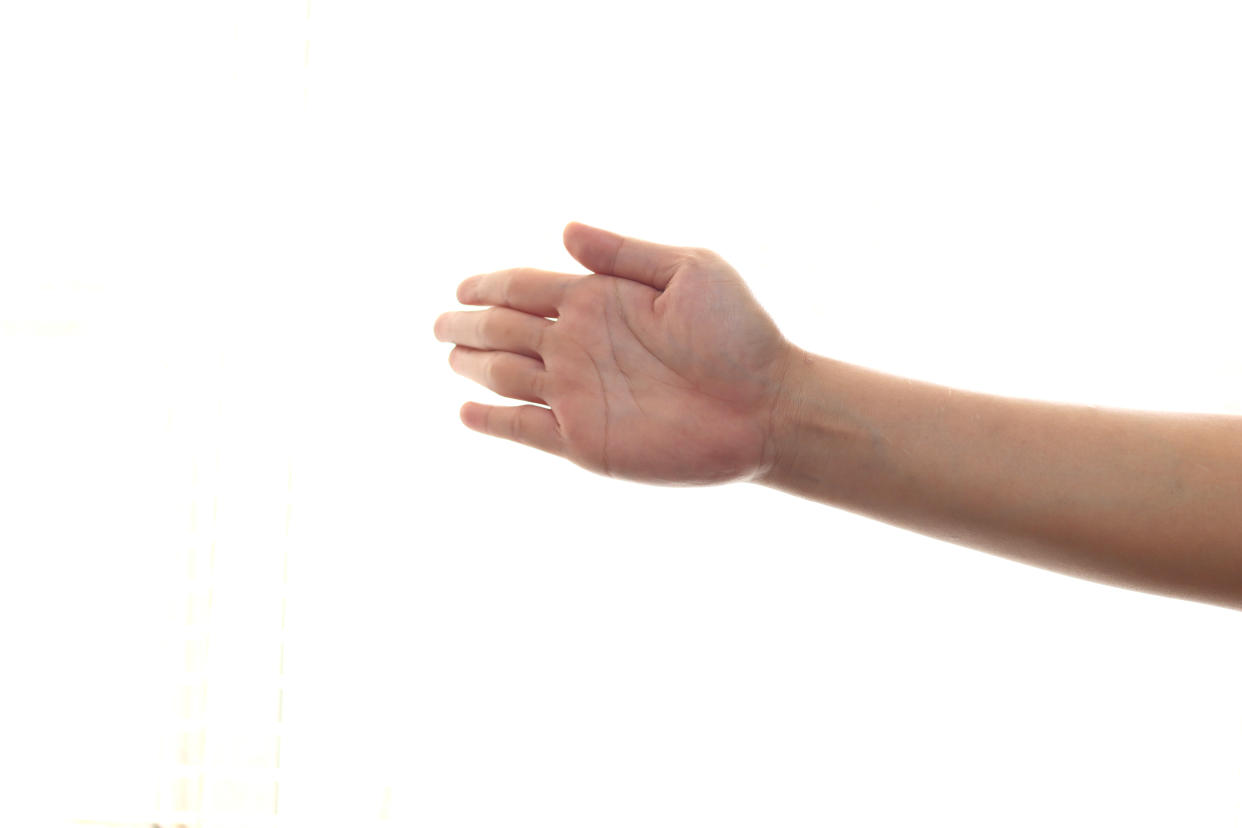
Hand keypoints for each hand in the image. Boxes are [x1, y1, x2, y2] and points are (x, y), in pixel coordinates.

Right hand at [433, 222, 799, 484]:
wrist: (767, 405)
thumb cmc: (739, 333)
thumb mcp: (690, 271)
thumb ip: (626, 252)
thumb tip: (564, 229)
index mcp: (597, 300)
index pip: (525, 286)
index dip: (489, 284)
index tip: (463, 285)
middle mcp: (579, 345)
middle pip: (504, 329)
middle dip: (468, 322)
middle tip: (441, 322)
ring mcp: (578, 394)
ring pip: (505, 375)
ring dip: (474, 364)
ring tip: (452, 355)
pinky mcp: (585, 441)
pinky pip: (526, 429)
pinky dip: (494, 421)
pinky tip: (467, 410)